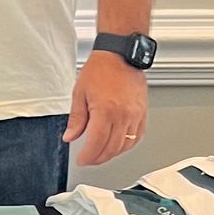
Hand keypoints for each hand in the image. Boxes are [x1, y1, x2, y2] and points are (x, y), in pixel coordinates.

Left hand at [66, 50, 147, 169]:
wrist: (120, 54)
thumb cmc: (100, 69)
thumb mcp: (80, 94)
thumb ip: (76, 119)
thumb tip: (70, 136)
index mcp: (105, 110)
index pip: (96, 144)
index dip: (88, 156)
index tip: (82, 160)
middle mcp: (123, 115)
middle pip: (111, 148)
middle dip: (98, 158)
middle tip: (89, 159)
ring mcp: (135, 114)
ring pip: (125, 145)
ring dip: (113, 154)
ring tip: (101, 153)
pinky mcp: (143, 112)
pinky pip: (137, 136)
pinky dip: (127, 145)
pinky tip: (118, 145)